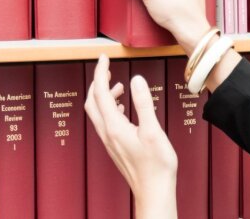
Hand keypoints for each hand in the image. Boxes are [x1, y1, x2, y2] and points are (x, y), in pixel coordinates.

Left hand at [85, 54, 177, 218]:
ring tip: (119, 86)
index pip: (100, 93)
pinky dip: (110, 108)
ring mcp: (110, 141)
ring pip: (98, 112)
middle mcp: (107, 133)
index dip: (101, 72)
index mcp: (114, 126)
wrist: (154, 191)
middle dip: (98, 82)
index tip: (104, 57)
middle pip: (92, 101)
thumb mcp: (153, 130)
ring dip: (104, 95)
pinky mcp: (115, 146)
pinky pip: (106, 121)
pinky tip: (123, 108)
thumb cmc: (156, 165)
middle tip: (107, 68)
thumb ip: (143, 103)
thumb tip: (135, 79)